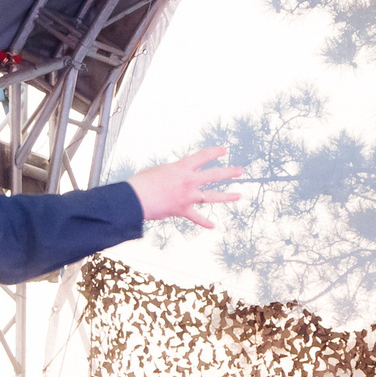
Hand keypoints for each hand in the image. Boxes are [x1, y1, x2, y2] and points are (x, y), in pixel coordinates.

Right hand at [126, 145, 243, 228]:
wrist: (135, 199)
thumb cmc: (141, 183)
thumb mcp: (159, 171)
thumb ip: (172, 175)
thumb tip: (175, 183)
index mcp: (180, 168)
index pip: (202, 157)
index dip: (214, 153)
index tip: (224, 151)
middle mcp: (188, 181)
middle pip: (214, 175)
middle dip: (229, 172)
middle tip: (240, 171)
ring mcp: (187, 196)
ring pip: (212, 196)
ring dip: (227, 196)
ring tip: (238, 196)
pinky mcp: (183, 210)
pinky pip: (197, 218)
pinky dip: (204, 222)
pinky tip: (213, 225)